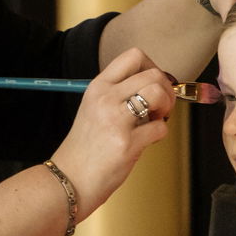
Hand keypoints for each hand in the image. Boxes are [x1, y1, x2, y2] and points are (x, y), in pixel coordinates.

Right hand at [50, 48, 176, 218]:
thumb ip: (121, 95)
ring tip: (155, 121)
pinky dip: (159, 135)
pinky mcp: (126, 143)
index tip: (152, 86)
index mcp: (98, 87)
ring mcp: (115, 119)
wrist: (69, 179)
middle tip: (160, 108)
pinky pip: (160, 128)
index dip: (152, 68)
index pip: (133, 56)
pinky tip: (146, 142)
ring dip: (166, 108)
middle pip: (153, 73)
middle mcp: (105, 98)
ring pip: (158, 93)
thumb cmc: (87, 149)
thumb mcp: (95, 110)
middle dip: (166, 90)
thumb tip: (159, 87)